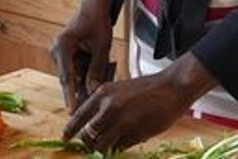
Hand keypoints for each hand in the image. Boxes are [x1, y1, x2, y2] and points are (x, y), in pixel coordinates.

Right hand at [51, 0, 116, 112]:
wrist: (94, 5)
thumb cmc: (97, 21)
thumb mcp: (101, 45)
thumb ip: (97, 69)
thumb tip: (94, 91)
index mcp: (62, 46)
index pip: (67, 77)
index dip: (70, 96)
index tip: (72, 111)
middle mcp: (56, 51)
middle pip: (70, 78)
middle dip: (85, 86)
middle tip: (99, 92)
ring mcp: (60, 55)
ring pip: (75, 76)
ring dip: (89, 77)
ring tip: (106, 66)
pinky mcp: (66, 57)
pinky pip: (77, 70)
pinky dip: (89, 71)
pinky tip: (101, 64)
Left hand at [60, 52, 217, 152]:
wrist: (171, 88)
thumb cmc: (145, 89)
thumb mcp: (119, 91)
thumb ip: (104, 106)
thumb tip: (90, 125)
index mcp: (103, 94)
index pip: (78, 117)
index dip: (70, 131)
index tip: (66, 138)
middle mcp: (109, 107)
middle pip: (87, 135)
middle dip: (87, 143)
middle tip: (90, 146)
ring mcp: (122, 121)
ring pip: (101, 145)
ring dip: (102, 149)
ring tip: (108, 146)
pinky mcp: (135, 133)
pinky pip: (120, 147)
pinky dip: (119, 147)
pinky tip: (126, 139)